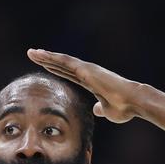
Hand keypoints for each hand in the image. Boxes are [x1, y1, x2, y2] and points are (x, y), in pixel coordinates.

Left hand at [27, 48, 143, 123]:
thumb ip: (100, 109)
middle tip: (32, 54)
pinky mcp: (86, 69)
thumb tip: (96, 110)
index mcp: (90, 81)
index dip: (55, 69)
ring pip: (61, 60)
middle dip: (47, 60)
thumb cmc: (123, 108)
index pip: (68, 73)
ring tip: (32, 52)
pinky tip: (41, 54)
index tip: (44, 65)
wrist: (133, 102)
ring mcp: (87, 69)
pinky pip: (65, 61)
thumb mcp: (108, 111)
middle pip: (62, 64)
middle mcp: (87, 72)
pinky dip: (52, 57)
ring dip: (46, 56)